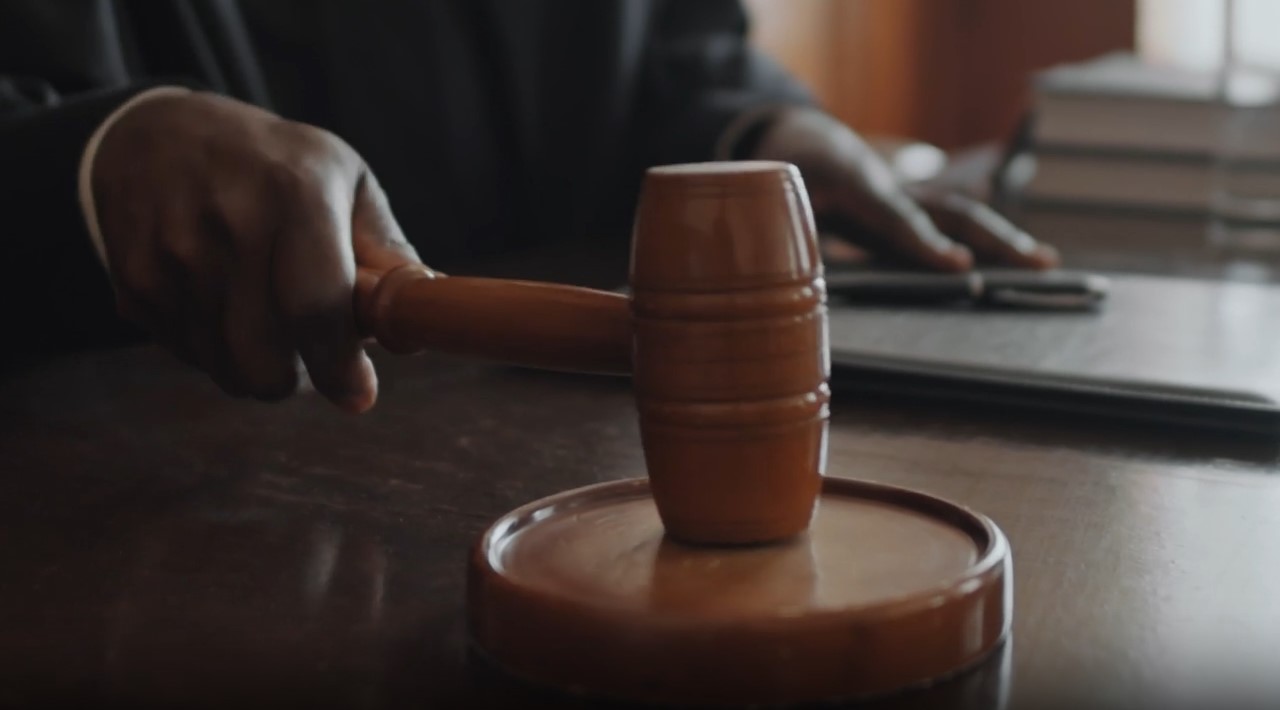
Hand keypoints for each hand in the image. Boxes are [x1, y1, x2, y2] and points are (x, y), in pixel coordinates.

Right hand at [92, 92, 420, 411]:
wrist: (158, 133)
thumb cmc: (275, 165)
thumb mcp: (343, 181)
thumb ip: (386, 254)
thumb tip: (414, 329)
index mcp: (295, 193)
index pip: (316, 307)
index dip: (338, 366)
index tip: (358, 395)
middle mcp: (228, 222)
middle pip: (263, 358)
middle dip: (295, 380)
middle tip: (310, 359)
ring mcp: (172, 253)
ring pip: (224, 367)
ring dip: (254, 368)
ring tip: (266, 322)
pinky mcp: (134, 280)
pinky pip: (187, 354)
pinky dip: (213, 349)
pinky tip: (222, 304)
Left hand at [750, 108, 1057, 271]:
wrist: (809, 149)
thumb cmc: (793, 189)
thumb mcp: (781, 212)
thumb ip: (794, 246)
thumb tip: (805, 296)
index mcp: (853, 188)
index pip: (896, 218)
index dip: (927, 243)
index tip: (961, 268)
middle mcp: (892, 189)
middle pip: (947, 212)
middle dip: (991, 240)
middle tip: (1034, 266)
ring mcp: (910, 197)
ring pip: (962, 216)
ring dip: (1004, 241)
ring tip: (1046, 265)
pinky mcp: (919, 210)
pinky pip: (958, 226)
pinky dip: (992, 244)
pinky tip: (1025, 263)